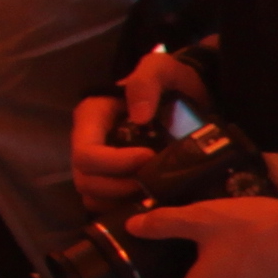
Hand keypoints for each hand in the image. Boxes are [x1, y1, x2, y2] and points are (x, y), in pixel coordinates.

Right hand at [69, 45, 209, 216]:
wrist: (192, 94)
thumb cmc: (172, 79)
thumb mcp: (161, 68)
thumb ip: (146, 82)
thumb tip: (138, 116)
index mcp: (92, 119)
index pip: (86, 153)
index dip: (114, 164)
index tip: (148, 158)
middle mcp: (89, 142)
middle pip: (86, 180)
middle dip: (119, 187)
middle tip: (154, 182)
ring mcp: (100, 163)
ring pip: (93, 196)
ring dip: (122, 201)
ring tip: (154, 193)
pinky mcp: (115, 178)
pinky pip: (108, 204)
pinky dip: (125, 208)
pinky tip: (152, 201)